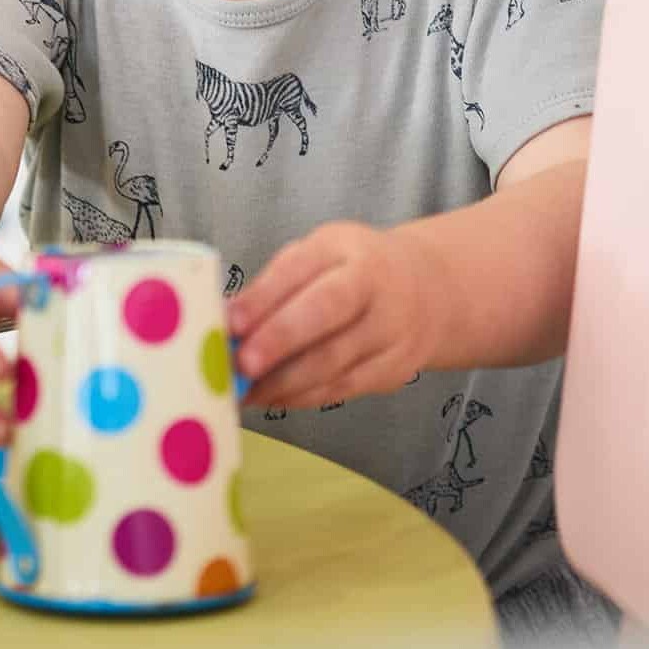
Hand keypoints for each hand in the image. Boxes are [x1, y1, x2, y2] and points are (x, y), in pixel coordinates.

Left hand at [227, 221, 435, 410]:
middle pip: (325, 313)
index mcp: (345, 249)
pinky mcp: (394, 369)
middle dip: (277, 341)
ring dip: (282, 382)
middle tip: (239, 364)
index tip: (228, 322)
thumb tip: (221, 321)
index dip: (263, 298)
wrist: (428, 290)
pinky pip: (342, 389)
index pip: (301, 270)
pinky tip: (270, 399)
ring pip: (334, 361)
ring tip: (242, 391)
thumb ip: (274, 285)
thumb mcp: (315, 257)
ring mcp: (390, 331)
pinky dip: (301, 398)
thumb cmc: (348, 270)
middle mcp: (375, 287)